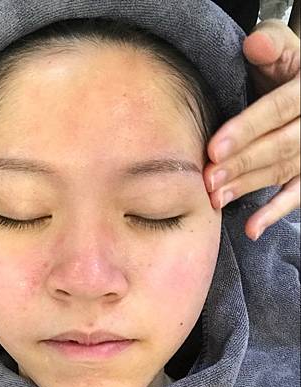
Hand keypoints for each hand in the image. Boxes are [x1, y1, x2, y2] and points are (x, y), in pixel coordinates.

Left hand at [204, 19, 299, 240]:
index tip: (214, 149)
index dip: (247, 130)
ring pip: (282, 171)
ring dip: (248, 187)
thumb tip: (254, 44)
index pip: (279, 110)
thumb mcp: (282, 51)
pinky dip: (274, 213)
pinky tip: (252, 229)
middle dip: (241, 165)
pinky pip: (296, 195)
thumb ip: (271, 47)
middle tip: (208, 180)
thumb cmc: (283, 69)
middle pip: (279, 147)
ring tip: (216, 199)